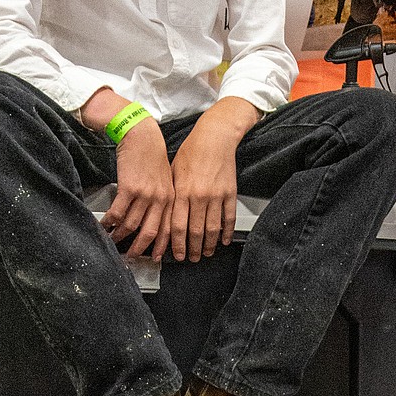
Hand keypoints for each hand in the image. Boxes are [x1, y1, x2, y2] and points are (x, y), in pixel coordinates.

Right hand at [101, 115, 174, 260]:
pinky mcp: (129, 188)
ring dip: (120, 236)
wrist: (141, 135)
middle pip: (150, 232)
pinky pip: (118, 213)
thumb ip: (162, 198)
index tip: (154, 258)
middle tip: (130, 257)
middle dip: (139, 248)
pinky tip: (104, 225)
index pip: (168, 229)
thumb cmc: (150, 156)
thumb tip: (151, 219)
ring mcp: (145, 194)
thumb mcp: (165, 179)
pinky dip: (109, 223)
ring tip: (112, 241)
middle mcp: (160, 199)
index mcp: (171, 198)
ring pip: (131, 225)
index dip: (160, 246)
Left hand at [169, 98, 257, 261]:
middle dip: (193, 249)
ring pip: (213, 229)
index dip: (177, 245)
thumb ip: (172, 195)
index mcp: (182, 192)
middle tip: (192, 258)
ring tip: (207, 253)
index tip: (177, 254)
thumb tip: (165, 216)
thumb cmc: (192, 151)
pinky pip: (228, 218)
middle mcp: (199, 196)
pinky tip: (224, 240)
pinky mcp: (230, 193)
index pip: (177, 226)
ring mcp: (216, 196)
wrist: (215, 137)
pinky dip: (227, 232)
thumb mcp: (173, 172)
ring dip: (209, 245)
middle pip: (195, 232)